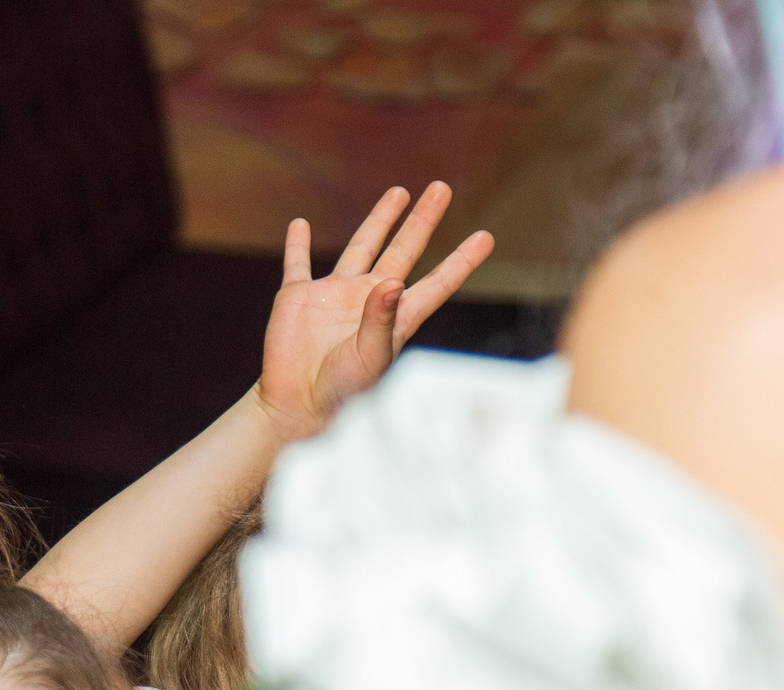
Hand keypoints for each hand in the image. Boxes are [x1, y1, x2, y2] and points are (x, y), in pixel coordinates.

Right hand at [257, 182, 495, 442]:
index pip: (437, 283)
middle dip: (422, 220)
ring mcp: (334, 295)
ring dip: (379, 220)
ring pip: (361, 246)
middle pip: (404, 250)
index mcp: (395, 317)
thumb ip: (381, 321)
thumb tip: (393, 283)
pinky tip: (300, 225)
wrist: (298, 407)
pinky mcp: (298, 298)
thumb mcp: (370, 358)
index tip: (486, 237)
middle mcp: (370, 300)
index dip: (461, 260)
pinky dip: (297, 245)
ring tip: (399, 193)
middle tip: (441, 188)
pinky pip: (298, 264)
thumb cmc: (341, 393)